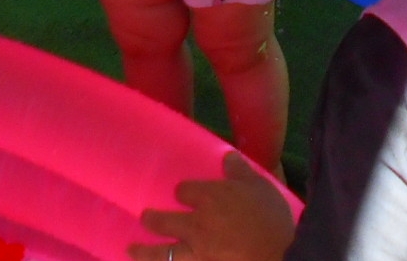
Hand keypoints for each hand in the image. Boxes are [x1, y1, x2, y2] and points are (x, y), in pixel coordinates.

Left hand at [129, 153, 295, 260]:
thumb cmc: (270, 217)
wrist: (275, 254)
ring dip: (143, 251)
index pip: (185, 191)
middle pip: (164, 221)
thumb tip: (227, 155)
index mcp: (210, 198)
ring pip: (161, 252)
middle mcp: (195, 224)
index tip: (181, 193)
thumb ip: (240, 171)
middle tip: (144, 217)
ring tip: (131, 249)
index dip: (182, 192)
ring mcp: (194, 252)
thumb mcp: (259, 186)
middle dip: (151, 219)